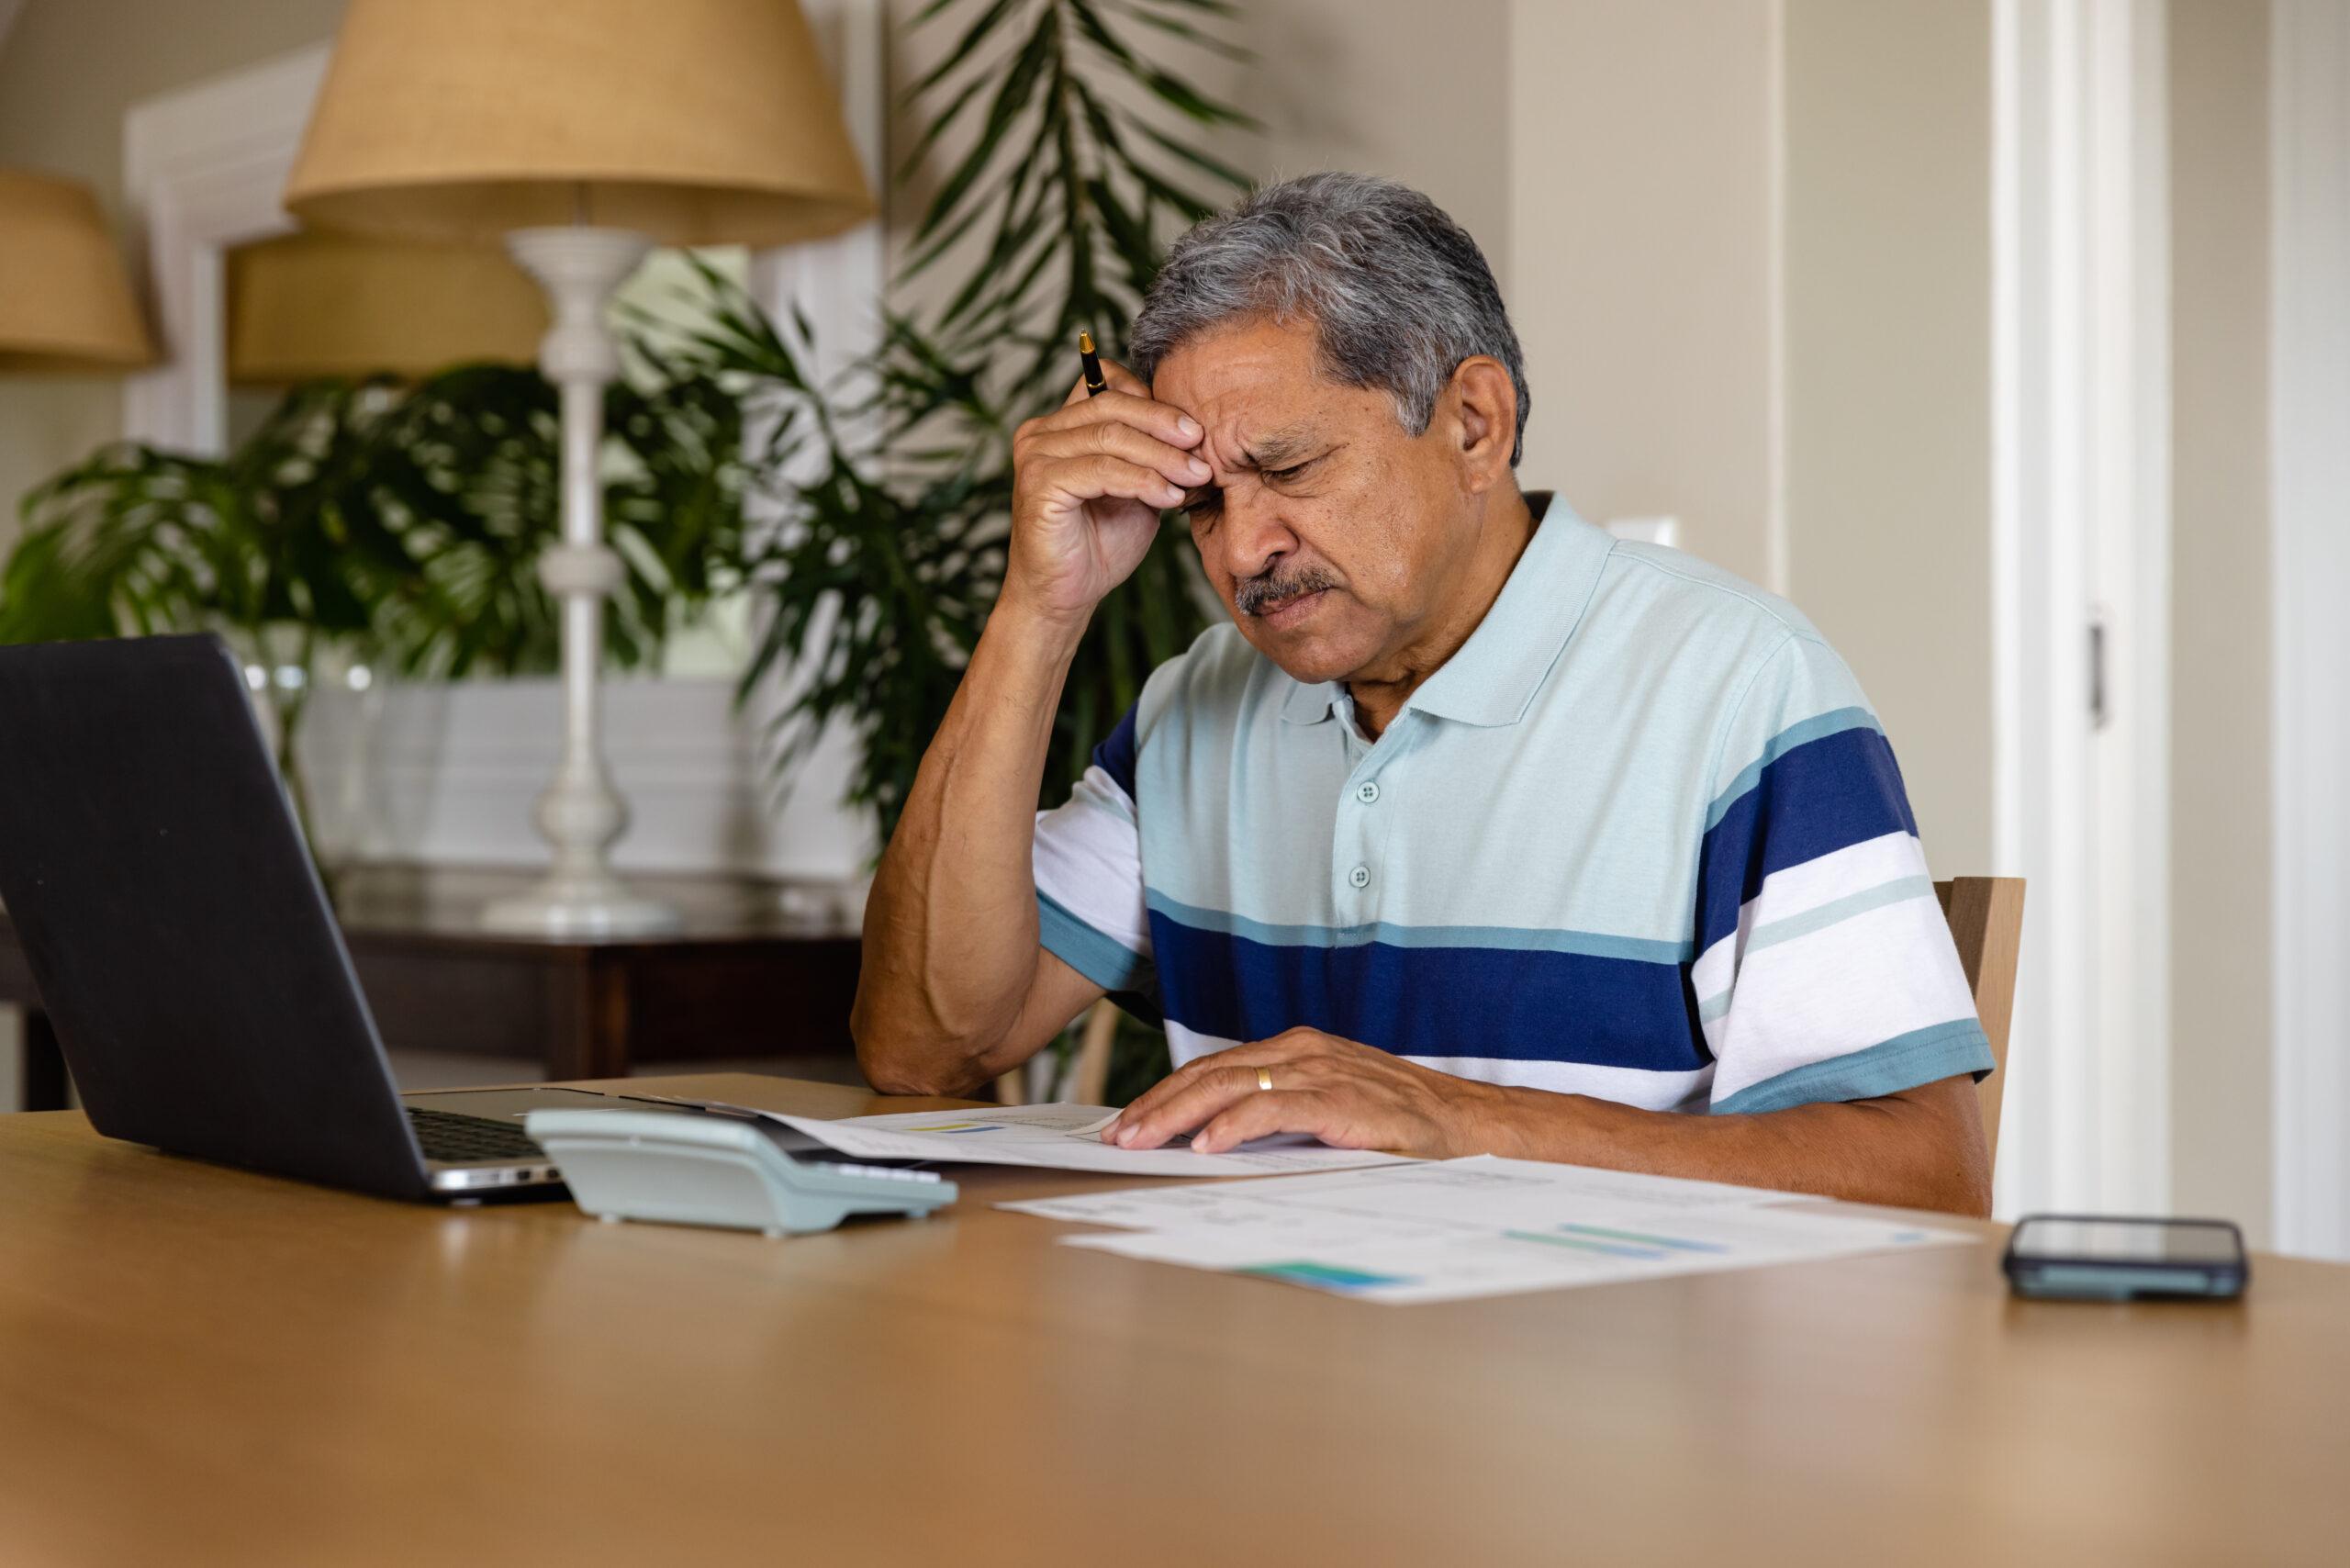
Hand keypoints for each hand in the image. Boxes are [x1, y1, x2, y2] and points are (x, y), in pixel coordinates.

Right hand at [1006, 360, 1207, 624]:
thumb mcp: (1135, 489)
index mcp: (1060, 426)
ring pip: (1110, 437)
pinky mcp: (1039, 484)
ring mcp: (1036, 456)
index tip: (1193, 428)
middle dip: (1164, 424)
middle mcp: (1041, 433)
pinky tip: (1170, 497)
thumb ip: (1151, 456)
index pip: (1107, 385)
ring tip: (1195, 475)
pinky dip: (1142, 481)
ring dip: (1161, 456)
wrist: (1066, 596)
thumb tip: (1195, 433)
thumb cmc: (1099, 545)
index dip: (1151, 399)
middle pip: (1112, 405)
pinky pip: (1102, 470)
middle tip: (1201, 444)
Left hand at [1102, 1028, 1504, 1157]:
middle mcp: (1300, 1052)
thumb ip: (1277, 1115)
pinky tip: (1206, 1145)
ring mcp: (1319, 1071)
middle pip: (1209, 1074)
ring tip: (1142, 1140)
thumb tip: (1212, 1143)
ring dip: (1178, 1115)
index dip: (1164, 1096)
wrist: (1466, 1124)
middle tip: (1117, 1137)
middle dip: (1156, 1106)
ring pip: (1230, 1086)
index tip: (1127, 1125)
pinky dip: (1235, 1125)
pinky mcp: (1339, 1099)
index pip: (1212, 1070)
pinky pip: (1275, 1108)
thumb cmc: (1395, 1123)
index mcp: (1293, 1052)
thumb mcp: (1325, 1110)